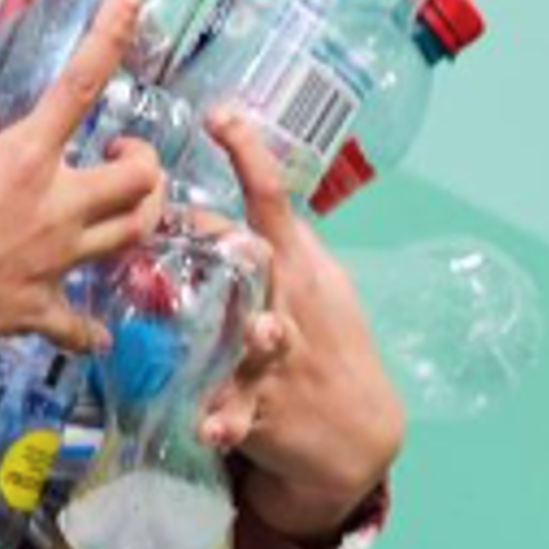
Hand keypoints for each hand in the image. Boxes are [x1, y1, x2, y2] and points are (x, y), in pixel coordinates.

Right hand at [0, 0, 166, 376]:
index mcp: (26, 158)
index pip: (81, 85)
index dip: (110, 38)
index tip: (132, 3)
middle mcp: (56, 209)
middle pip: (140, 182)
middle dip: (145, 164)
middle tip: (122, 155)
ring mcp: (53, 263)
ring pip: (131, 239)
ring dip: (139, 220)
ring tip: (123, 208)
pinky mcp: (38, 310)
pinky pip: (81, 326)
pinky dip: (90, 329)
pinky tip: (95, 330)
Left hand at [205, 109, 405, 540]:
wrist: (357, 433)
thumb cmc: (319, 340)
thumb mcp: (304, 282)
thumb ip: (256, 244)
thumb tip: (191, 207)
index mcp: (295, 264)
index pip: (272, 199)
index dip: (248, 155)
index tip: (220, 115)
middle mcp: (288, 303)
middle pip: (264, 262)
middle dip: (244, 244)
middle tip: (225, 227)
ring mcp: (278, 358)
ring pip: (266, 337)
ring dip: (260, 334)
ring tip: (256, 332)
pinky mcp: (264, 409)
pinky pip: (239, 415)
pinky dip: (225, 423)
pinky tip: (209, 430)